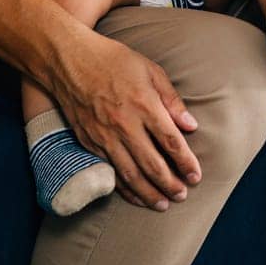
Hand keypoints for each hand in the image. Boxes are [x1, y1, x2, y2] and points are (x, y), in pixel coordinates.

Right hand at [51, 28, 202, 210]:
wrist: (69, 60)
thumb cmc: (113, 60)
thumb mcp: (150, 70)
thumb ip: (171, 100)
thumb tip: (190, 126)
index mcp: (144, 104)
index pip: (170, 141)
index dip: (185, 161)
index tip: (196, 175)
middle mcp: (124, 124)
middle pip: (152, 163)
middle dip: (170, 183)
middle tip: (183, 195)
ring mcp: (104, 135)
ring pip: (130, 173)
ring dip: (148, 193)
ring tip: (163, 204)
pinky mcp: (89, 142)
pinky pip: (110, 171)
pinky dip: (123, 188)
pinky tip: (135, 196)